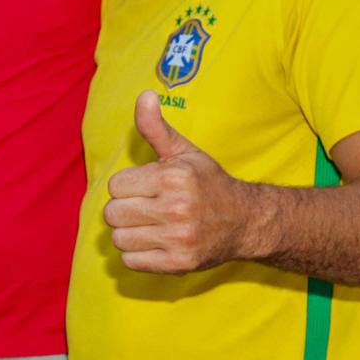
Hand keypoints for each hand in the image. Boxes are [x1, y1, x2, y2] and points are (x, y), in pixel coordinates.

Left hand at [103, 91, 254, 273]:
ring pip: (119, 238)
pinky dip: (137, 255)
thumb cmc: (208, 184)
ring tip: (152, 226)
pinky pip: (130, 261)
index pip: (115, 186)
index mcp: (174, 177)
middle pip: (113, 213)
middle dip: (125, 210)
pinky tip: (157, 243)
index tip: (148, 188)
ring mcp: (178, 238)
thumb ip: (156, 128)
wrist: (247, 221)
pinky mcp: (179, 264)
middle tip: (147, 208)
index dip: (128, 186)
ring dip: (130, 233)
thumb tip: (144, 95)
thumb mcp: (184, 152)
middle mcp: (176, 208)